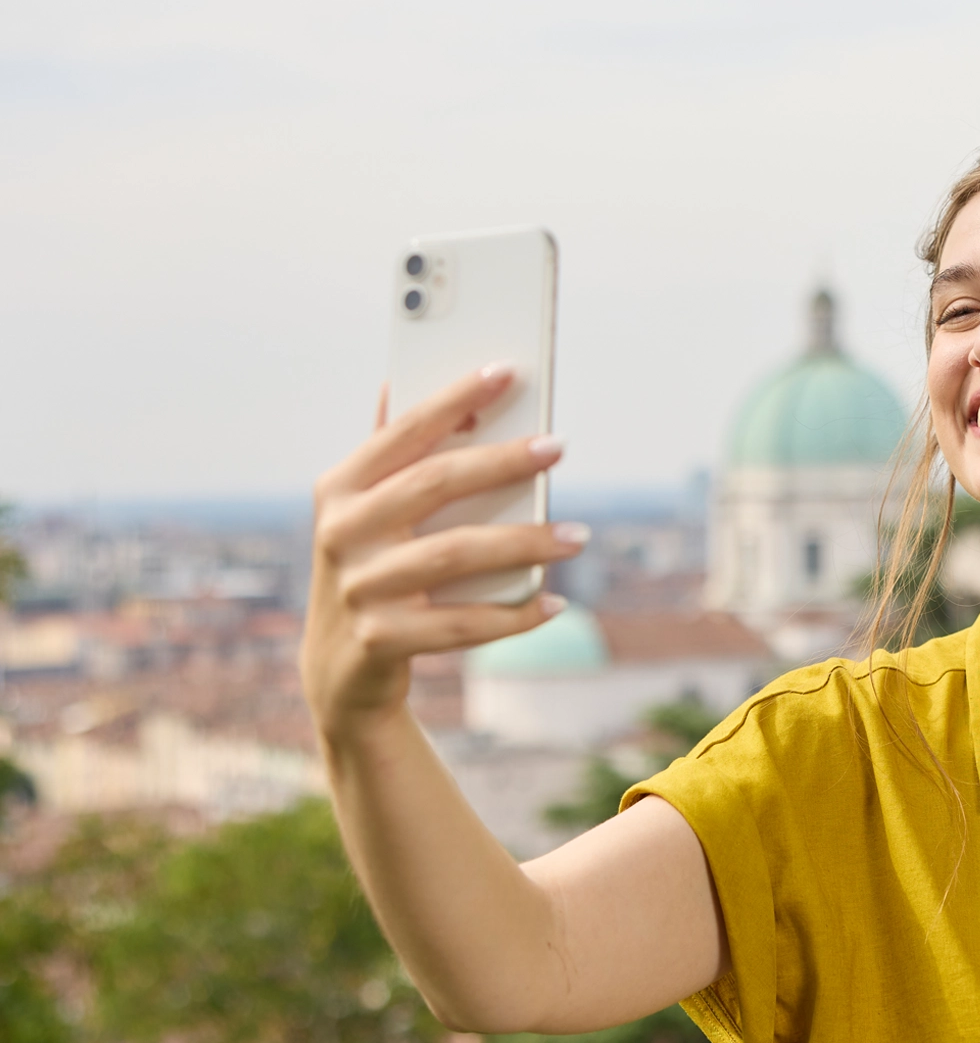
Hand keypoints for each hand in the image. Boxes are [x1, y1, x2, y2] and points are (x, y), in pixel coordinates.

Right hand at [300, 365, 585, 740]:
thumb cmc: (371, 569)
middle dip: (503, 462)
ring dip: (526, 543)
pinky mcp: (380, 640)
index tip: (506, 372)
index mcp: (340, 489)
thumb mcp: (366, 514)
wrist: (339, 670)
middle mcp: (341, 533)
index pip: (404, 432)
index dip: (455, 399)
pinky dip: (515, 615)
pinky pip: (463, 624)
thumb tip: (400, 382)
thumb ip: (389, 457)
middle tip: (558, 447)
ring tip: (578, 535)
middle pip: (435, 484)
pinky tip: (554, 602)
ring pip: (456, 554)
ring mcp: (358, 588)